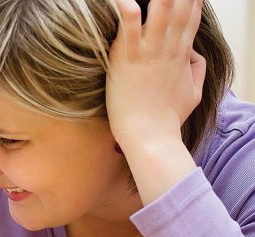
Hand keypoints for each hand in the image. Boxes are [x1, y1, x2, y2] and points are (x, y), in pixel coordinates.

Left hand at [106, 0, 205, 150]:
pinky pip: (129, 30)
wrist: (150, 137)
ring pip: (159, 13)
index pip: (191, 18)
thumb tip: (193, 55)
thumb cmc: (166, 119)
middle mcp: (168, 49)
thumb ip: (196, 71)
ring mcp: (149, 53)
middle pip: (178, 9)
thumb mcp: (192, 94)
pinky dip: (129, 13)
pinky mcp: (127, 60)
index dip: (192, 0)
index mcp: (182, 55)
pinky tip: (126, 0)